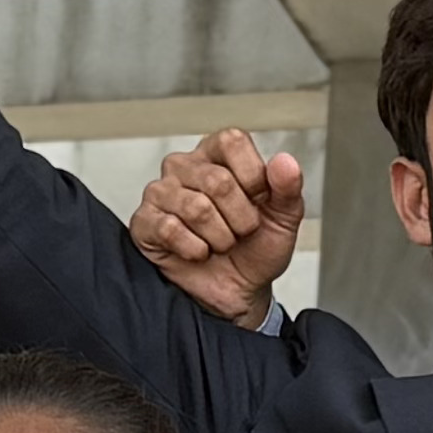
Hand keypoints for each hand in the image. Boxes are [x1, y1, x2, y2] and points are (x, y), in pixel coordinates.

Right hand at [130, 127, 303, 324]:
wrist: (239, 291)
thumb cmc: (256, 248)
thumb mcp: (284, 218)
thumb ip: (288, 187)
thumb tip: (285, 162)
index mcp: (218, 154)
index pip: (231, 141)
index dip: (253, 177)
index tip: (259, 201)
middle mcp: (185, 166)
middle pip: (218, 181)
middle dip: (241, 219)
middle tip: (240, 233)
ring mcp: (160, 192)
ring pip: (197, 208)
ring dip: (220, 238)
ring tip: (220, 243)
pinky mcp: (144, 221)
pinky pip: (170, 229)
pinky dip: (195, 250)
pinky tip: (198, 252)